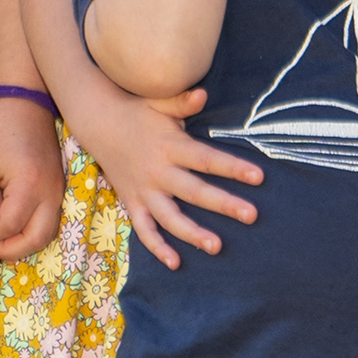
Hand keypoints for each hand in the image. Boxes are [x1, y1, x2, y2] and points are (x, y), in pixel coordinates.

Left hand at [0, 94, 62, 258]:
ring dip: (23, 243)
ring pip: (48, 234)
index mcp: (29, 185)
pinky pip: (50, 220)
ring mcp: (59, 191)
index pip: (9, 225)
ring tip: (0, 239)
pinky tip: (14, 228)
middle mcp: (50, 192)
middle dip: (10, 250)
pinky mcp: (58, 188)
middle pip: (37, 239)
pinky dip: (32, 231)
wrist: (26, 104)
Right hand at [67, 75, 264, 266]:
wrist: (98, 123)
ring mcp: (144, 191)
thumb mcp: (159, 102)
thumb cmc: (139, 111)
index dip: (232, 168)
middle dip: (224, 204)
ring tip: (217, 247)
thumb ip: (182, 102)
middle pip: (194, 192)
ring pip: (170, 218)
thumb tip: (203, 93)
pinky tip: (176, 263)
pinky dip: (157, 248)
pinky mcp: (132, 203)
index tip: (259, 177)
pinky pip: (144, 230)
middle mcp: (158, 172)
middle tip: (252, 216)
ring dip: (193, 234)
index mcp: (170, 146)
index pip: (206, 160)